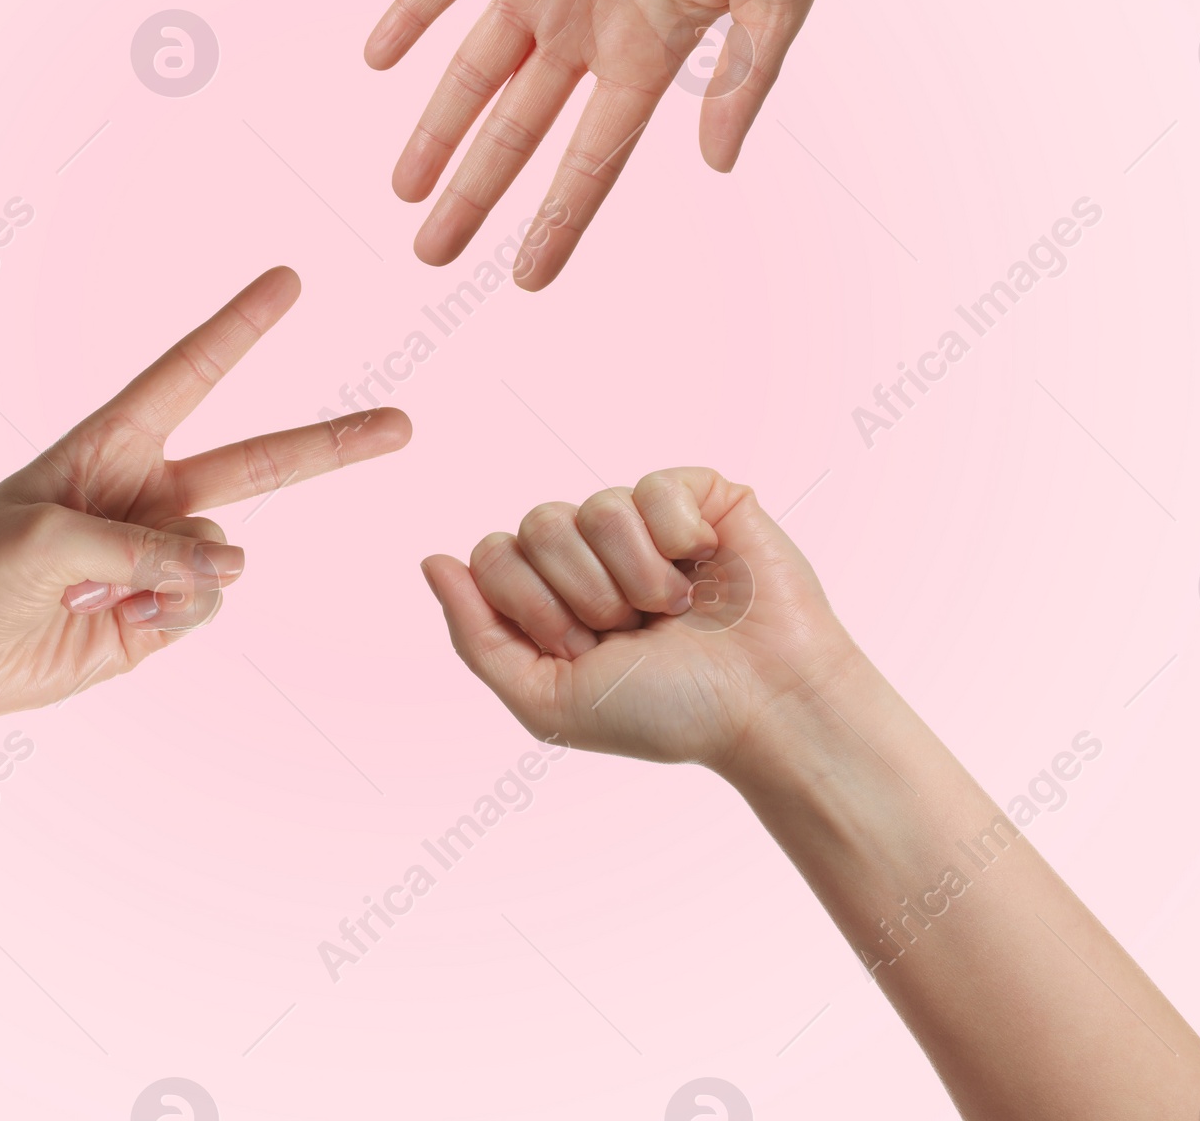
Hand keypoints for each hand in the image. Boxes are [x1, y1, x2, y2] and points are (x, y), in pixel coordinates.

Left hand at [0, 268, 410, 722]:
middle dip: (333, 442)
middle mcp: (148, 491)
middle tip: (403, 424)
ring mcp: (162, 553)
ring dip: (182, 574)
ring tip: (104, 592)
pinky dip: (176, 613)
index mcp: (112, 443)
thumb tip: (230, 566)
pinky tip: (119, 621)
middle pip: (261, 460)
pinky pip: (209, 602)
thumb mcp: (46, 539)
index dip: (241, 326)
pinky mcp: (163, 612)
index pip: (191, 374)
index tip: (289, 281)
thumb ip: (145, 547)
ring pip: (225, 552)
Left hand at [366, 0, 817, 288]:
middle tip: (429, 256)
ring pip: (471, 72)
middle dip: (474, 195)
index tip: (525, 280)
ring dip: (434, 130)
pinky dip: (411, 16)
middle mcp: (581, 30)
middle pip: (513, 132)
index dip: (557, 221)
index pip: (588, 160)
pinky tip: (378, 60)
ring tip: (402, 190)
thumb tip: (716, 165)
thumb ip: (743, 81)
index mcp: (642, 56)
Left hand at [422, 468, 854, 775]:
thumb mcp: (547, 699)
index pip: (493, 554)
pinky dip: (677, 540)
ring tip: (675, 609)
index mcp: (554, 592)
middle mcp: (594, 550)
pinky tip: (706, 568)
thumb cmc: (668, 712)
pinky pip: (652, 487)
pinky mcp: (699, 496)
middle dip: (583, 595)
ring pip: (593, 507)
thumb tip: (431, 561)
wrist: (767, 707)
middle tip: (632, 631)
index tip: (583, 650)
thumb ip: (476, 636)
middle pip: (536, 524)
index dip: (533, 607)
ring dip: (634, 577)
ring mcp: (646, 520)